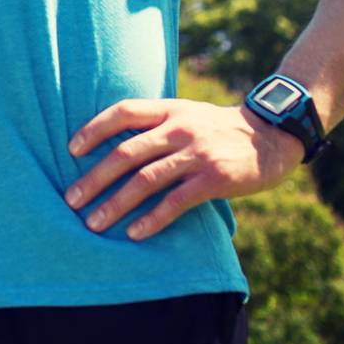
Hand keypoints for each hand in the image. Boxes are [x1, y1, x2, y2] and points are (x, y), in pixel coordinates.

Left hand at [64, 98, 304, 240]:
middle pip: (126, 152)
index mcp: (168, 109)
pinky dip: (152, 219)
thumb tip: (112, 144)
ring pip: (146, 180)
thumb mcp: (186, 113)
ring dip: (115, 204)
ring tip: (94, 223)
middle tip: (71, 200)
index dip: (94, 129)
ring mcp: (196, 154)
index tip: (71, 150)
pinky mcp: (214, 179)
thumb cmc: (218, 128)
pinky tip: (134, 233)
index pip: (122, 112)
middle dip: (94, 178)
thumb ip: (156, 124)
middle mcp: (179, 128)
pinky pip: (176, 202)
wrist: (272, 135)